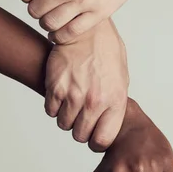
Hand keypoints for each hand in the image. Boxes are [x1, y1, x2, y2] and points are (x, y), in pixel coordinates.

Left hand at [18, 0, 162, 42]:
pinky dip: (63, 35)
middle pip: (35, 10)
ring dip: (49, 23)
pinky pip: (72, 32)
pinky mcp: (99, 12)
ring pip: (51, 24)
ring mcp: (83, 2)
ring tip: (54, 20)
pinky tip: (64, 30)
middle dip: (37, 10)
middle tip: (45, 9)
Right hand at [44, 19, 127, 149]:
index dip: (96, 141)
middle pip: (80, 135)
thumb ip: (115, 103)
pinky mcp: (55, 87)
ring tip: (73, 101)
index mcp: (115, 100)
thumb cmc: (106, 52)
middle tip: (82, 116)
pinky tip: (63, 92)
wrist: (87, 30)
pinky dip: (54, 106)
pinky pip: (51, 111)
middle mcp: (95, 101)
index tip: (94, 135)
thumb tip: (109, 124)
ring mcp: (74, 95)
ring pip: (64, 125)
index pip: (103, 140)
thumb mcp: (121, 78)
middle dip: (81, 129)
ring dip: (67, 117)